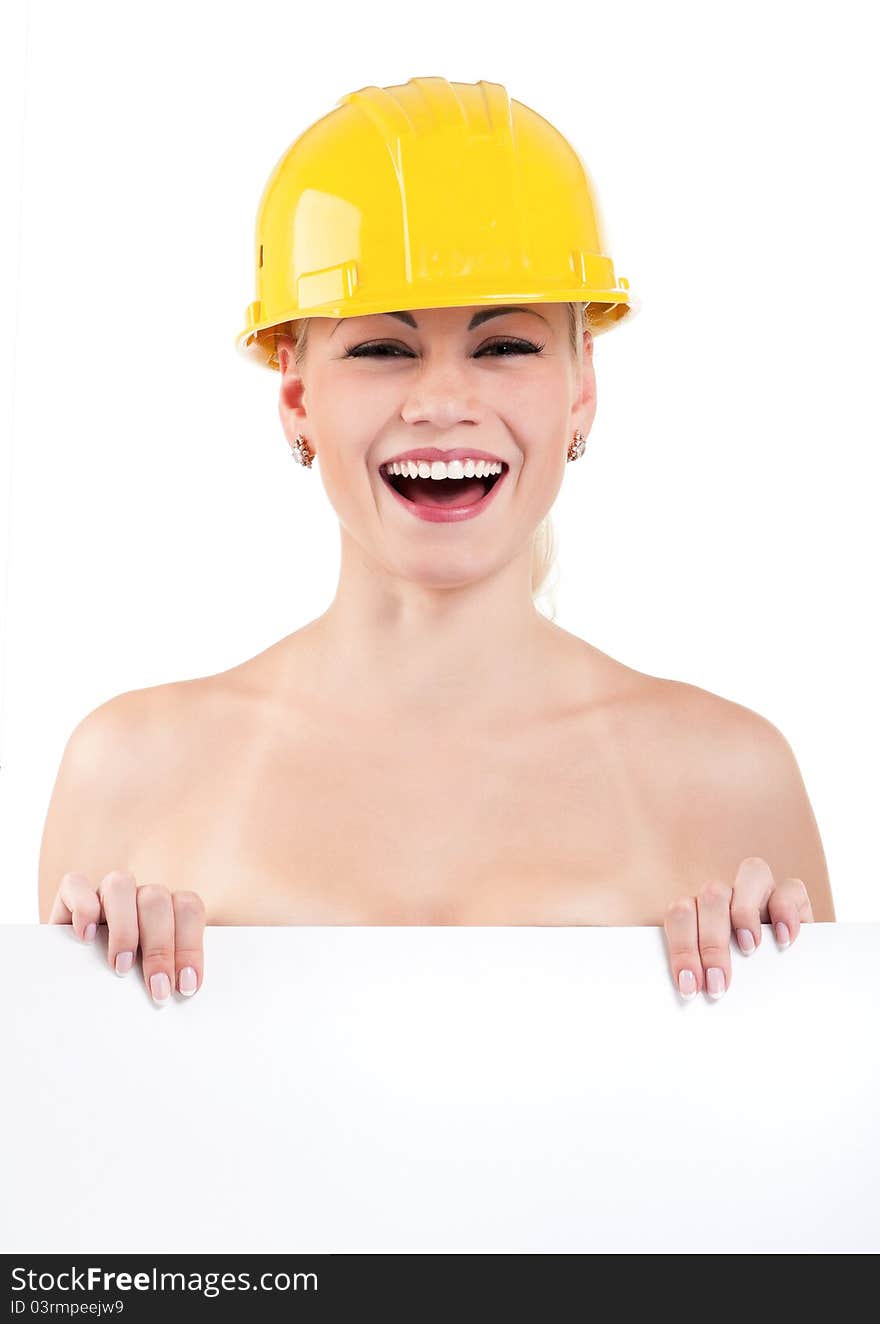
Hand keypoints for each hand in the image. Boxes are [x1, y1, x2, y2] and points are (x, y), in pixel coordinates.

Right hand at [48, 870, 206, 1006]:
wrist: (75, 985)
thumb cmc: (124, 981)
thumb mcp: (151, 978)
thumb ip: (169, 974)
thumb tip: (186, 990)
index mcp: (166, 908)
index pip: (188, 908)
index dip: (190, 945)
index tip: (185, 984)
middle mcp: (137, 896)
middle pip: (156, 899)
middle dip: (159, 948)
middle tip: (157, 988)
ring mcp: (104, 893)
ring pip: (120, 884)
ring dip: (124, 929)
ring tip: (122, 967)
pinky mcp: (69, 896)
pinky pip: (75, 884)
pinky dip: (82, 908)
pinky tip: (86, 938)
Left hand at [663, 856, 813, 1000]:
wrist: (782, 989)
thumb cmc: (735, 979)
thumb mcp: (712, 975)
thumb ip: (697, 974)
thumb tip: (685, 991)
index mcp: (699, 909)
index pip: (681, 913)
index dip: (682, 948)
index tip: (689, 985)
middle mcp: (729, 895)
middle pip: (713, 894)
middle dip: (713, 943)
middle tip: (718, 982)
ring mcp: (762, 892)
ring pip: (751, 873)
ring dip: (746, 913)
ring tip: (749, 949)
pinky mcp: (794, 899)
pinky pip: (791, 888)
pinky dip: (786, 911)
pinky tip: (783, 939)